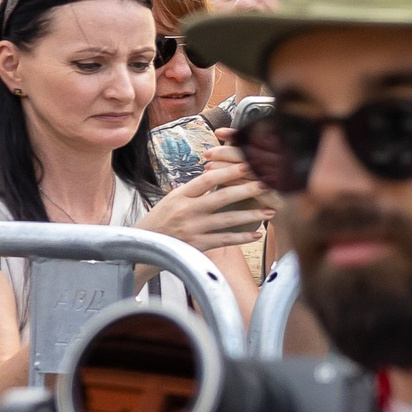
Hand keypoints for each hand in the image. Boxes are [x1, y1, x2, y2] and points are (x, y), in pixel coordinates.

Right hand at [139, 163, 270, 252]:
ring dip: (251, 215)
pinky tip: (257, 235)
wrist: (142, 246)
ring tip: (270, 211)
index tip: (249, 165)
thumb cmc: (160, 220)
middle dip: (247, 190)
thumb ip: (195, 190)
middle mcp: (186, 211)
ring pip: (228, 220)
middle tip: (267, 185)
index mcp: (180, 195)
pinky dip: (242, 238)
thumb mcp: (172, 200)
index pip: (208, 179)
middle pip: (222, 197)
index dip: (230, 171)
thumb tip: (220, 173)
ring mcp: (192, 229)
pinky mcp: (197, 245)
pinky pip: (224, 240)